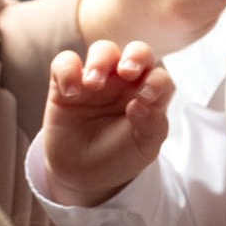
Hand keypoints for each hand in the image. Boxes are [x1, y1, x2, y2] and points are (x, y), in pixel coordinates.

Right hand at [40, 39, 173, 206]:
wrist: (84, 174)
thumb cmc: (120, 156)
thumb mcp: (144, 148)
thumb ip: (152, 126)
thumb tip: (140, 104)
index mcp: (149, 95)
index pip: (160, 77)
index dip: (157, 82)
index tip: (146, 98)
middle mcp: (126, 83)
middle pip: (136, 52)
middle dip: (135, 55)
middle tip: (127, 72)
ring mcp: (97, 80)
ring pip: (103, 51)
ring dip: (100, 61)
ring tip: (93, 84)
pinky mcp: (67, 84)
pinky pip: (66, 63)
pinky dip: (67, 71)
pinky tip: (70, 93)